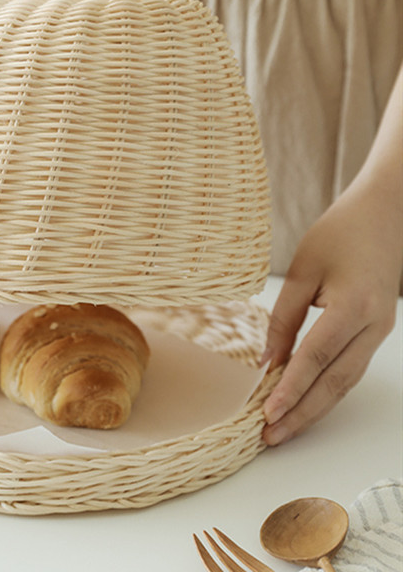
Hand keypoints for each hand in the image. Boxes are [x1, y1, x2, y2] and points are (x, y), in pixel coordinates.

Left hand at [261, 179, 400, 444]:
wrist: (385, 215)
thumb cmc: (339, 234)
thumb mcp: (302, 271)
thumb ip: (283, 317)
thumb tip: (267, 361)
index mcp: (353, 307)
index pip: (316, 358)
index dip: (290, 388)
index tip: (267, 413)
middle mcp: (373, 326)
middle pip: (334, 383)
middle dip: (302, 413)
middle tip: (270, 437)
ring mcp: (379, 331)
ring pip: (345, 382)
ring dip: (314, 407)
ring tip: (283, 429)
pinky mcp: (376, 331)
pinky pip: (349, 368)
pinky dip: (325, 388)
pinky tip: (303, 400)